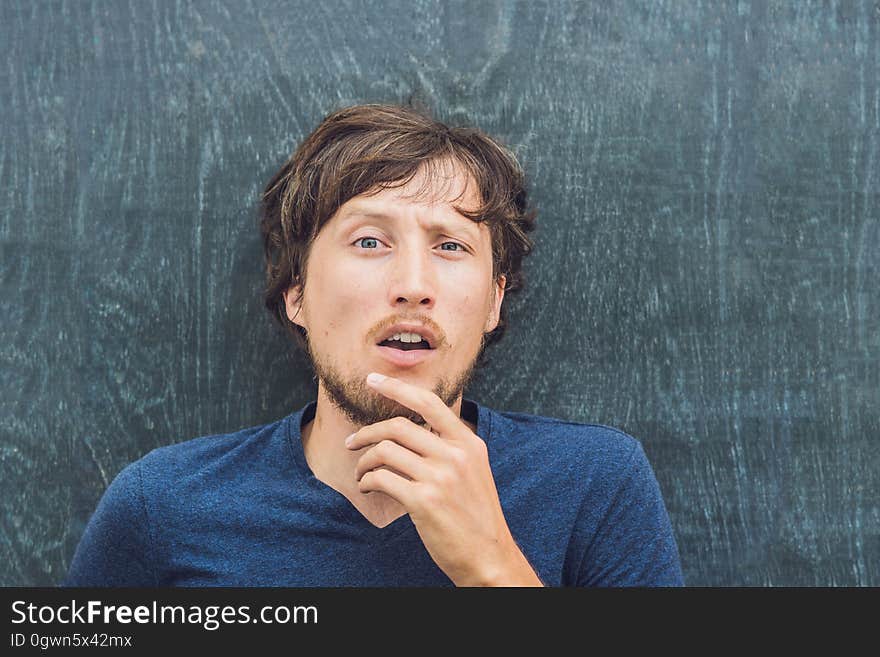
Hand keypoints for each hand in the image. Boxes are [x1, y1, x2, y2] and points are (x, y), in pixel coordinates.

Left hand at [345, 372, 542, 585]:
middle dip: (367, 433)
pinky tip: (367, 489)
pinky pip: (381, 479)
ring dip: (364, 462)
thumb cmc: (476, 516)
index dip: (396, 387)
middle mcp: (455, 455)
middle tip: (352, 443)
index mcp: (468, 443)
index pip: (428, 402)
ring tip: (362, 474)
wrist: (489, 556)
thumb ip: (451, 447)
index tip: (373, 380)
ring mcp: (440, 477)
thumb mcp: (474, 470)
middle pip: (397, 426)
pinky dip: (366, 481)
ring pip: (385, 452)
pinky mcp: (424, 501)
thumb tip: (415, 429)